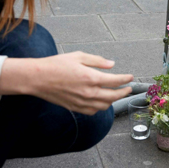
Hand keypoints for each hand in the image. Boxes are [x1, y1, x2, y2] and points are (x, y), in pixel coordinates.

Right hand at [1, 52, 133, 114]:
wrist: (37, 78)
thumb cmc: (56, 65)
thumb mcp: (79, 56)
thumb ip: (98, 61)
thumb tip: (112, 64)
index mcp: (91, 77)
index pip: (115, 81)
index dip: (126, 79)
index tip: (131, 77)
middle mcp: (88, 92)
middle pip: (113, 96)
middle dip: (124, 92)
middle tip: (129, 88)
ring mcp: (82, 101)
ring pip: (104, 106)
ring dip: (113, 100)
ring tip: (116, 94)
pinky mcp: (75, 107)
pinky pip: (93, 111)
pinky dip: (100, 107)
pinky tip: (102, 102)